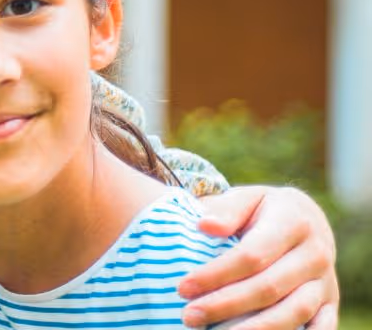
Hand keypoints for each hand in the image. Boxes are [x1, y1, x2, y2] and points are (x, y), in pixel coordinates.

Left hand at [180, 186, 338, 328]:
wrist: (305, 218)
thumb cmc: (262, 210)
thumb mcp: (246, 198)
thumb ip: (226, 210)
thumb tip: (205, 226)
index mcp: (293, 222)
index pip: (251, 255)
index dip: (216, 274)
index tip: (183, 288)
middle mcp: (316, 253)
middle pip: (268, 288)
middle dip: (225, 305)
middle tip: (189, 316)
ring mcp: (326, 281)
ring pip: (294, 313)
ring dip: (254, 329)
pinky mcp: (331, 302)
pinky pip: (321, 327)